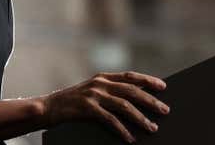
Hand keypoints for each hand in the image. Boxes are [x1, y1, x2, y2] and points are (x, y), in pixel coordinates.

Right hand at [40, 71, 168, 142]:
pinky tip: (130, 138)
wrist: (49, 107)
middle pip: (131, 90)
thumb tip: (135, 99)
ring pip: (124, 105)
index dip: (147, 80)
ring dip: (140, 118)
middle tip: (165, 110)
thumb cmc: (73, 102)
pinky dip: (122, 130)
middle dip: (150, 101)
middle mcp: (99, 83)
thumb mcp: (92, 91)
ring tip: (152, 128)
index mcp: (102, 77)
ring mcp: (93, 95)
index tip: (163, 86)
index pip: (130, 76)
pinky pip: (110, 120)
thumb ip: (109, 91)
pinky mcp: (87, 108)